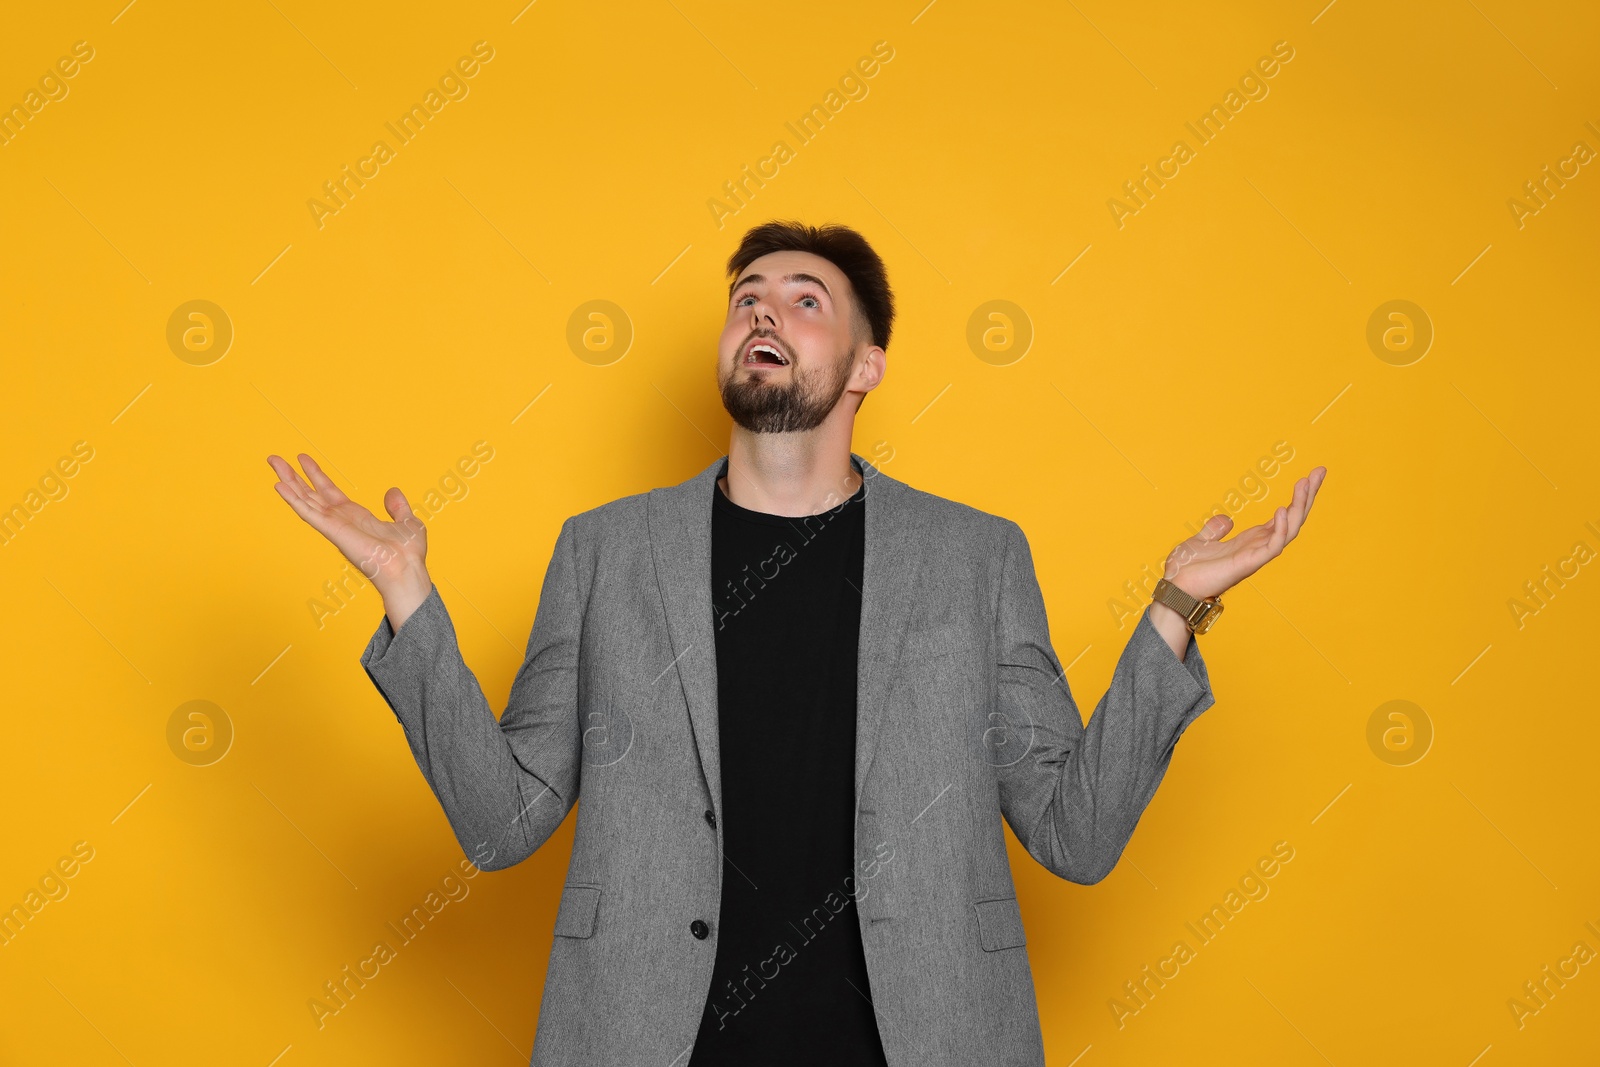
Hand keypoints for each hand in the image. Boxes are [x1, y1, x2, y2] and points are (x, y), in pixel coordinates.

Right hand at [267, 452, 432, 624]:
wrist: (406, 569)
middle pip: (311, 493)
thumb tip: (393, 491)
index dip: (316, 475)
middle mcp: (340, 520)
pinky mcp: (332, 531)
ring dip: (287, 481)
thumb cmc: (408, 554)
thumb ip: (398, 507)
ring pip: (305, 499)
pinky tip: (279, 486)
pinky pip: (308, 513)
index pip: (329, 491)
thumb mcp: (407, 522)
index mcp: (355, 517)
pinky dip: (293, 499)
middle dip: (293, 475)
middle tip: (275, 458)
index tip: (303, 459)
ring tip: (273, 462)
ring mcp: (334, 525)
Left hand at [1164, 466, 1326, 600]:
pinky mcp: (1249, 564)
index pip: (1282, 517)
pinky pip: (1273, 546)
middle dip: (1307, 496)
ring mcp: (1256, 556)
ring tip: (1306, 483)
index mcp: (1250, 541)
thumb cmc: (1186, 571)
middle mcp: (1258, 547)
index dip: (1297, 498)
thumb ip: (1215, 530)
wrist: (1174, 589)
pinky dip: (1281, 528)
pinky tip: (1283, 509)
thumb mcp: (1201, 541)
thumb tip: (1226, 520)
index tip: (1309, 477)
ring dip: (1300, 506)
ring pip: (1289, 530)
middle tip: (1319, 471)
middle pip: (1292, 519)